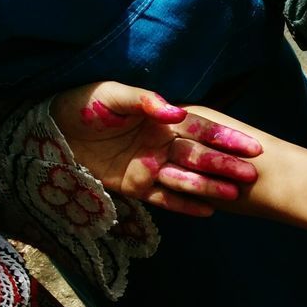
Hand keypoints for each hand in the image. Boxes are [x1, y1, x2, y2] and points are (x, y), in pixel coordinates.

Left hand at [52, 81, 261, 215]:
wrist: (54, 127)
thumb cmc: (86, 104)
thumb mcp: (114, 95)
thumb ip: (145, 101)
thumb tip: (177, 112)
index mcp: (163, 122)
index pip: (201, 130)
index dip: (226, 138)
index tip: (251, 146)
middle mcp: (163, 146)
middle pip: (199, 157)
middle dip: (225, 166)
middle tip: (250, 175)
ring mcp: (151, 167)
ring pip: (186, 180)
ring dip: (210, 187)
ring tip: (233, 195)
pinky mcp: (136, 186)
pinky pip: (164, 199)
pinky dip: (184, 205)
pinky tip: (208, 211)